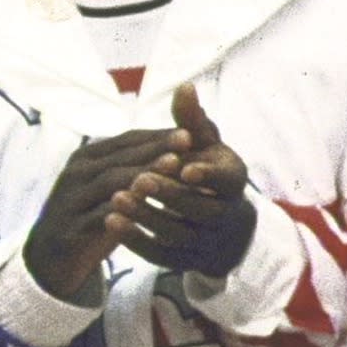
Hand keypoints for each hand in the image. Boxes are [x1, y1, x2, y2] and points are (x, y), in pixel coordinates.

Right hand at [24, 129, 187, 305]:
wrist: (50, 259)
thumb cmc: (90, 219)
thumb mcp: (110, 190)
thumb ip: (135, 169)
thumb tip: (176, 150)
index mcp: (88, 158)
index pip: (128, 140)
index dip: (158, 135)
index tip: (191, 131)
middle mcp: (77, 173)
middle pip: (122, 156)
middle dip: (156, 147)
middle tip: (188, 139)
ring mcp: (71, 199)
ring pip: (111, 181)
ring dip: (143, 171)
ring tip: (173, 165)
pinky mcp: (71, 228)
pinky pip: (99, 216)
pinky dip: (125, 210)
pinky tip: (149, 208)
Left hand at [118, 82, 257, 279]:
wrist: (220, 224)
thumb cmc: (206, 171)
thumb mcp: (206, 145)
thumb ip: (192, 121)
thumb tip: (184, 87)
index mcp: (234, 182)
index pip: (226, 181)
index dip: (207, 175)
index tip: (184, 167)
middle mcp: (226, 216)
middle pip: (199, 209)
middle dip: (169, 195)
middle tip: (139, 180)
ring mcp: (206, 241)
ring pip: (177, 233)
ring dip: (146, 217)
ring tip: (116, 199)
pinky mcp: (184, 260)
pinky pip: (160, 255)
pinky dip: (136, 240)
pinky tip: (111, 222)